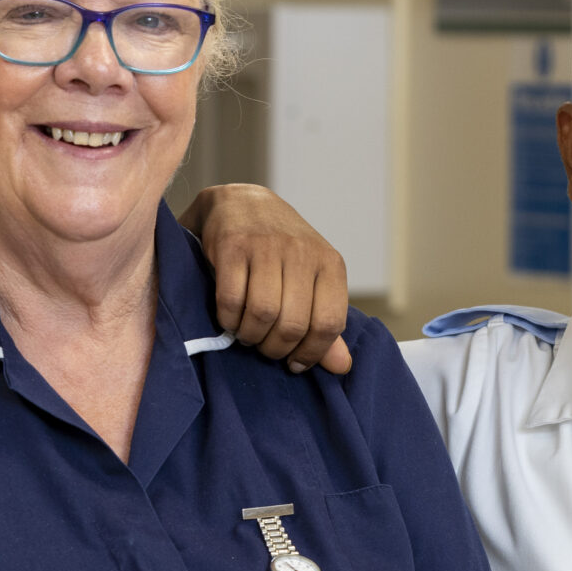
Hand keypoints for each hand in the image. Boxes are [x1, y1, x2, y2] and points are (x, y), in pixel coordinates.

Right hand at [181, 183, 354, 373]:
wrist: (242, 203)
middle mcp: (302, 252)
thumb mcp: (311, 281)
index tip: (295, 362)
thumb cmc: (281, 251)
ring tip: (247, 333)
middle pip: (293, 324)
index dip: (312, 352)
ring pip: (263, 314)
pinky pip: (231, 300)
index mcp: (330, 263)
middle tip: (265, 346)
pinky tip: (230, 318)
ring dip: (251, 336)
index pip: (329, 323)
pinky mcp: (232, 245)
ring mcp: (267, 246)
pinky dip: (229, 319)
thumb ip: (324, 324)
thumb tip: (342, 367)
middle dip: (276, 348)